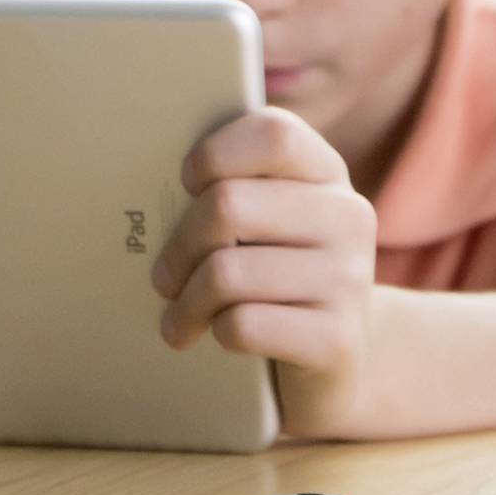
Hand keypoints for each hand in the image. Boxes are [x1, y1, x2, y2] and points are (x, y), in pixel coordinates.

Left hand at [148, 109, 379, 436]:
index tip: (185, 182)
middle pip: (228, 205)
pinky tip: (217, 335)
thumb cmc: (275, 276)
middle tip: (162, 276)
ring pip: (227, 272)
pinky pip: (245, 325)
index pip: (274, 134)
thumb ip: (232, 189)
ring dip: (187, 301)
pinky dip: (217, 332)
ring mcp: (351, 279)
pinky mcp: (338, 339)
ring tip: (176, 317)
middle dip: (179, 245)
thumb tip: (144, 183)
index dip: (216, 154)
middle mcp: (348, 218)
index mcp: (326, 174)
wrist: (332, 360)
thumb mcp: (266, 224)